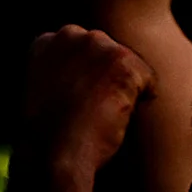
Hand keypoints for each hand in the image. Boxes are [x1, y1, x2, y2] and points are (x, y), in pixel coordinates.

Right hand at [24, 24, 153, 176]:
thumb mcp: (44, 92)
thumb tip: (90, 68)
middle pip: (110, 51)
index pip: (84, 46)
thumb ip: (64, 70)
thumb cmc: (49, 134)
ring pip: (130, 63)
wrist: (54, 155)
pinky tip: (119, 115)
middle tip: (95, 106)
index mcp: (46, 43)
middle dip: (109, 76)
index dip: (88, 74)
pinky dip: (142, 98)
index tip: (81, 94)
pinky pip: (148, 78)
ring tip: (102, 112)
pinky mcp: (122, 61)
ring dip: (124, 88)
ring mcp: (97, 46)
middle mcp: (70, 36)